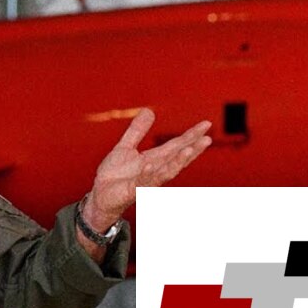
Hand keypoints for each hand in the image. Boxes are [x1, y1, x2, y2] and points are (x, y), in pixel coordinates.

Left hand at [82, 109, 212, 229]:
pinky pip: (142, 181)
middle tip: (207, 138)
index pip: (177, 145)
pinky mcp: (133, 190)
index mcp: (155, 158)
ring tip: (190, 150)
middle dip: (193, 148)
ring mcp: (146, 181)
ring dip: (178, 161)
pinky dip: (147, 173)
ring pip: (166, 171)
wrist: (99, 195)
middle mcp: (155, 170)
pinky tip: (150, 165)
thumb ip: (137, 131)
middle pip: (177, 157)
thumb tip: (148, 111)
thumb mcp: (125, 147)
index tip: (206, 124)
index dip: (191, 135)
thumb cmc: (114, 175)